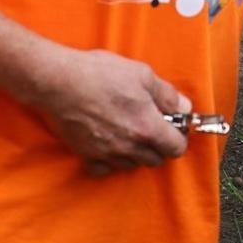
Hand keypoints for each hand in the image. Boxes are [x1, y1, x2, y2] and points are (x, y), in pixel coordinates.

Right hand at [31, 47, 190, 171]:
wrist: (58, 81)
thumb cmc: (100, 74)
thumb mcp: (142, 74)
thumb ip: (167, 95)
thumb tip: (184, 108)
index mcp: (147, 128)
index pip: (176, 149)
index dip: (178, 137)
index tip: (172, 126)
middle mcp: (129, 147)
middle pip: (155, 159)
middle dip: (158, 144)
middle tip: (150, 124)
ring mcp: (107, 154)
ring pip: (132, 164)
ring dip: (135, 152)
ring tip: (127, 130)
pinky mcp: (87, 156)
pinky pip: (106, 168)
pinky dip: (110, 160)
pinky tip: (108, 142)